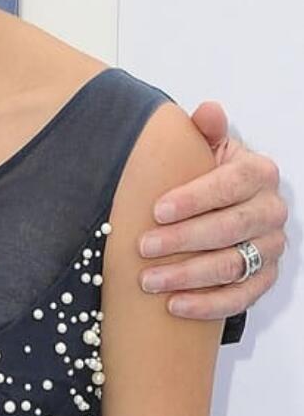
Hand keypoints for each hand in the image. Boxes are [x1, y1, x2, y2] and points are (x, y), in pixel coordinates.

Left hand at [139, 102, 286, 318]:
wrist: (221, 208)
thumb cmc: (206, 177)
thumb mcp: (203, 149)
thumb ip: (204, 131)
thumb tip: (209, 111)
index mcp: (259, 173)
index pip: (232, 184)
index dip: (195, 198)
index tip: (157, 210)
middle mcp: (272, 210)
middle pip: (232, 228)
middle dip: (184, 240)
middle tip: (143, 246)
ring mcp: (271, 247)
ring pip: (233, 266)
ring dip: (188, 276)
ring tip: (149, 280)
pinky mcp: (264, 278)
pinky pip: (241, 297)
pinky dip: (207, 305)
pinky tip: (174, 305)